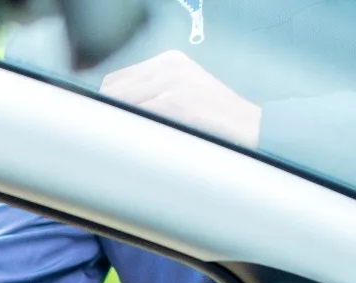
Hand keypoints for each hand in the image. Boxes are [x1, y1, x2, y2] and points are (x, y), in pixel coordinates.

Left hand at [100, 50, 260, 147]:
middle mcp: (167, 65)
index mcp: (169, 60)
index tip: (106, 124)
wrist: (251, 129)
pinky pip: (133, 118)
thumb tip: (109, 111)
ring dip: (116, 126)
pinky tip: (133, 146)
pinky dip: (128, 133)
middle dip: (107, 115)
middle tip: (110, 138)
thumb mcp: (183, 93)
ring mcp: (170, 82)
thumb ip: (151, 93)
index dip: (106, 104)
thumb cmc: (214, 120)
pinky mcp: (172, 102)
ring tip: (123, 145)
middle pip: (111, 92)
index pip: (114, 80)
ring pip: (118, 106)